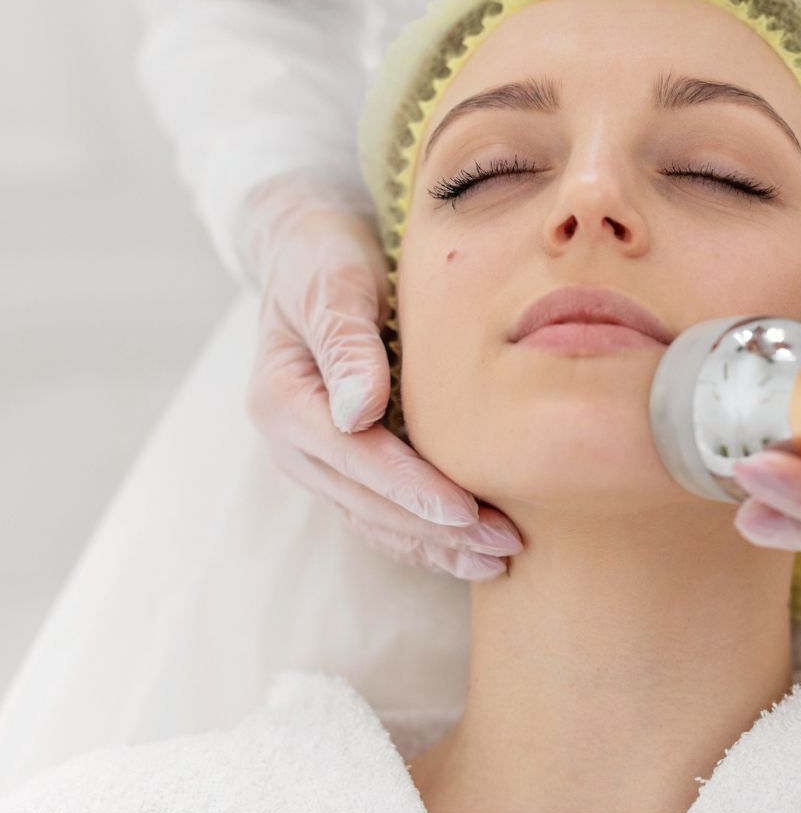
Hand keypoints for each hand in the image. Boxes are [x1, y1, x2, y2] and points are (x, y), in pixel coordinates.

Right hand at [241, 171, 523, 579]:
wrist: (308, 252)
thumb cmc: (326, 257)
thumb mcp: (333, 280)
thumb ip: (345, 340)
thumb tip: (359, 411)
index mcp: (282, 400)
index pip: (358, 457)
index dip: (412, 489)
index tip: (465, 511)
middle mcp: (292, 442)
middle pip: (370, 503)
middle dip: (438, 531)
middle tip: (507, 546)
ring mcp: (315, 458)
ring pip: (376, 520)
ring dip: (436, 546)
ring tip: (500, 560)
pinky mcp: (340, 462)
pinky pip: (380, 513)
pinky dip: (424, 535)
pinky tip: (470, 549)